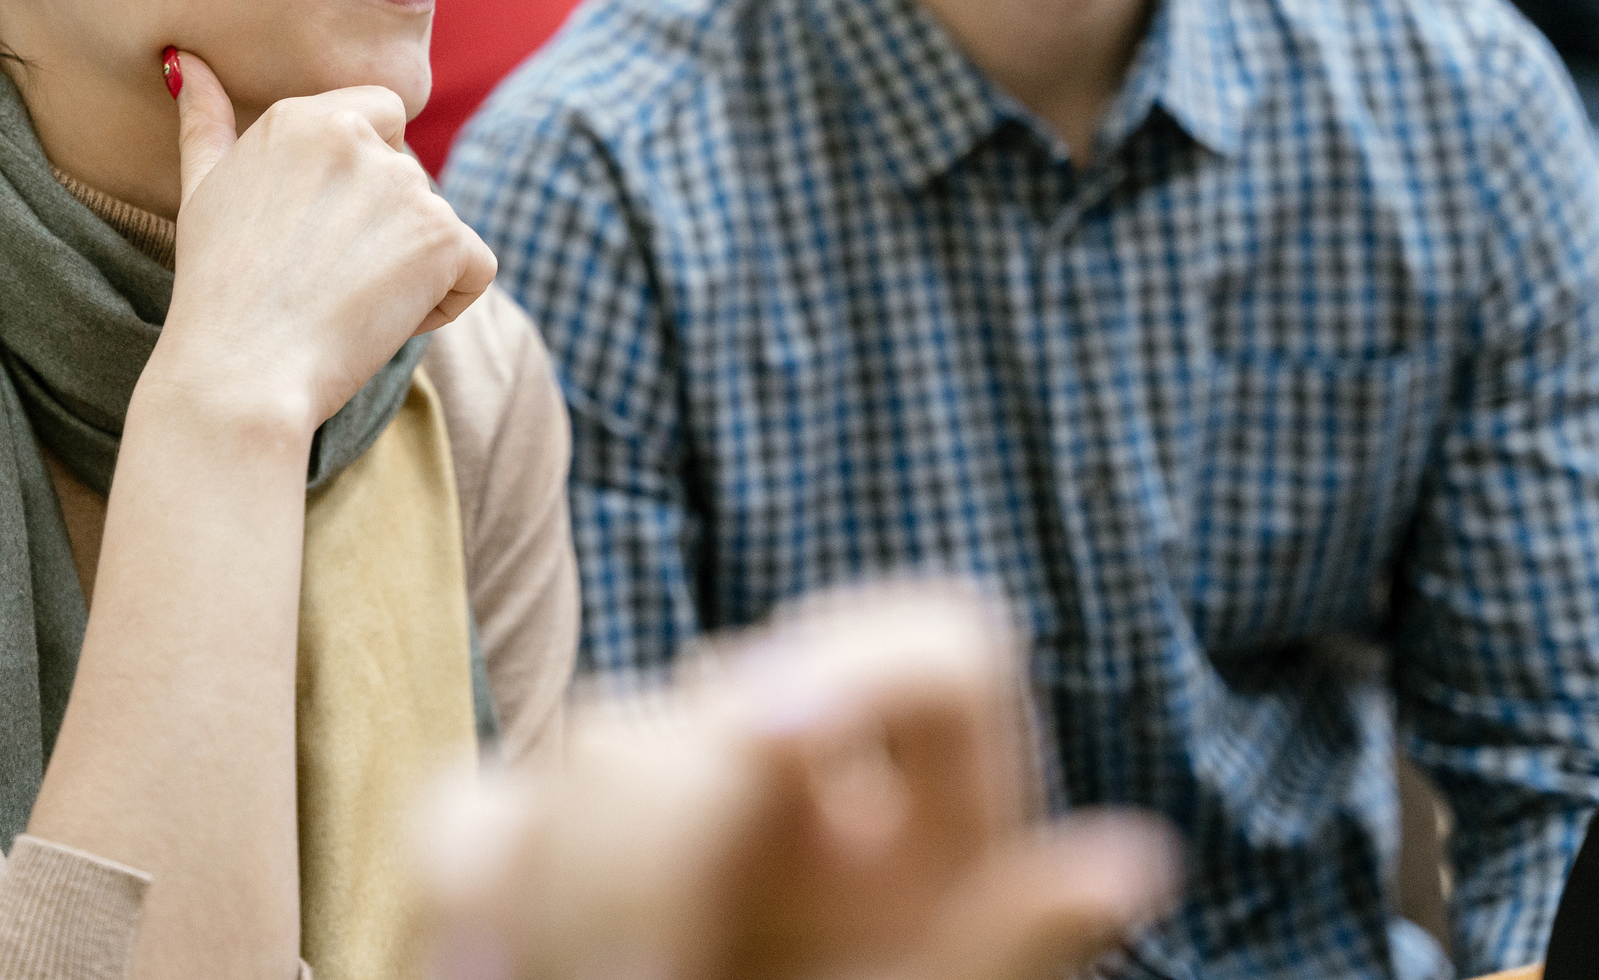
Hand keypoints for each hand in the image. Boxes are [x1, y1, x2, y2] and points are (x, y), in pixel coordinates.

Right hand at [156, 49, 494, 431]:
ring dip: (409, 269)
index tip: (319, 231)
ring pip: (437, 226)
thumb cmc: (217, 288)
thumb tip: (184, 61)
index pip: (382, 118)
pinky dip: (445, 301)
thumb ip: (206, 119)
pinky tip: (383, 321)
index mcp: (307, 116)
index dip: (363, 181)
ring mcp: (406, 185)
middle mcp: (360, 136)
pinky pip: (473, 268)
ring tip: (344, 304)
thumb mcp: (201, 189)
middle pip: (409, 180)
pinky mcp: (443, 238)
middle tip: (322, 279)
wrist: (240, 370)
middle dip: (383, 230)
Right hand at [417, 584, 1179, 979]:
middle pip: (734, 694)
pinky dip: (472, 894)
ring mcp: (657, 808)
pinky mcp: (518, 842)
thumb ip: (1004, 940)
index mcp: (940, 833)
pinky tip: (502, 968)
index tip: (758, 729)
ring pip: (600, 735)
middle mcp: (815, 792)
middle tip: (643, 975)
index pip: (941, 650)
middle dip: (663, 832)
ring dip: (579, 884)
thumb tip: (1129, 856)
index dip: (855, 657)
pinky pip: (469, 812)